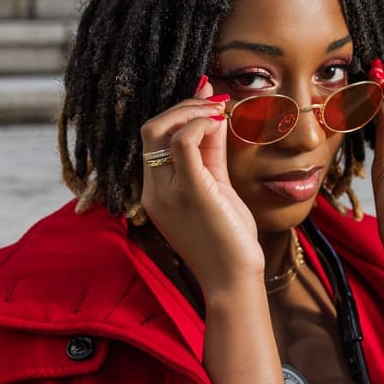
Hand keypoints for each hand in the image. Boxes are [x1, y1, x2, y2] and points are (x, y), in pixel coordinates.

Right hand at [139, 77, 265, 294]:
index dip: (179, 114)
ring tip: (218, 112)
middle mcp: (154, 191)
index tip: (207, 104)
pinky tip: (218, 125)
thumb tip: (213, 117)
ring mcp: (168, 191)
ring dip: (191, 111)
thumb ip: (211, 154)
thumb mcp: (216, 190)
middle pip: (151, 129)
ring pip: (161, 129)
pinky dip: (200, 125)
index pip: (154, 140)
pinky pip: (183, 143)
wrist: (232, 280)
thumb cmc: (226, 241)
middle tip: (212, 103)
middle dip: (182, 107)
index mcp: (155, 192)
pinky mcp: (191, 192)